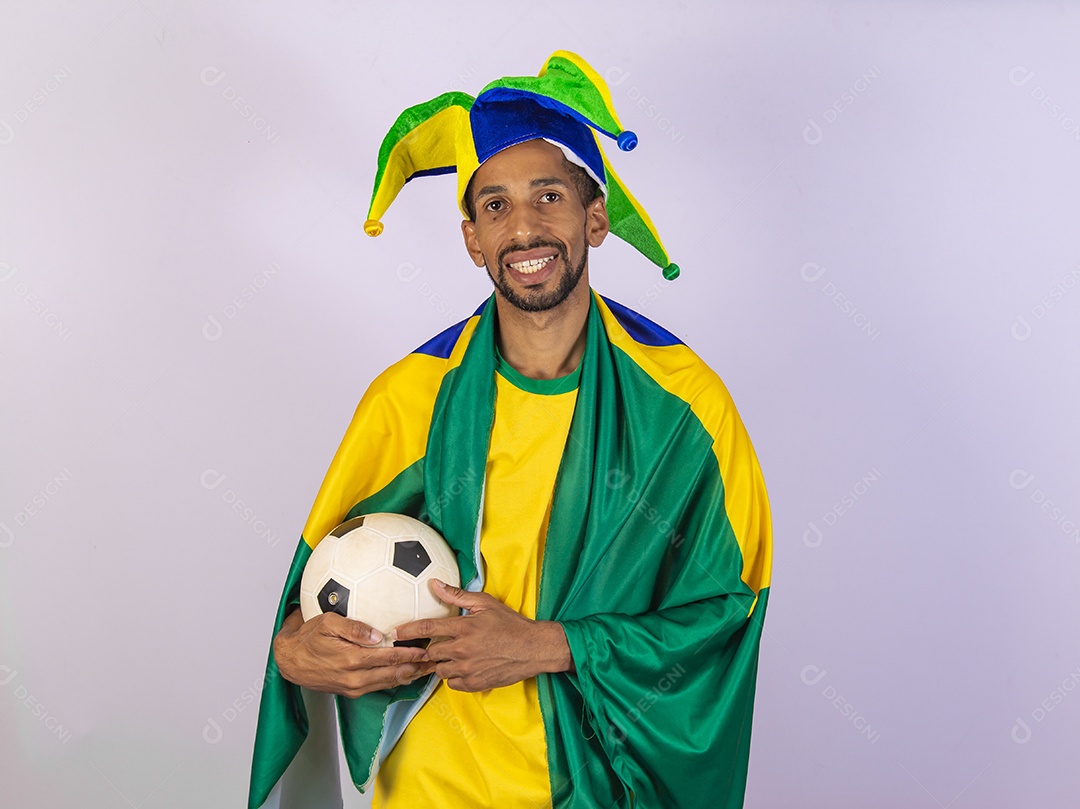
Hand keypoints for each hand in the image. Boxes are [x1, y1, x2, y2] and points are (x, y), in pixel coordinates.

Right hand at [273, 609, 433, 698]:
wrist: (290, 662)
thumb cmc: (308, 638)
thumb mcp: (327, 623)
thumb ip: (354, 628)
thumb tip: (377, 634)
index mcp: (352, 660)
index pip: (390, 658)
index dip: (412, 654)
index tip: (429, 647)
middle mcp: (355, 678)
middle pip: (395, 674)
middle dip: (418, 668)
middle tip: (438, 660)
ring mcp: (354, 687)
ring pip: (389, 683)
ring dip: (410, 676)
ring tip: (429, 668)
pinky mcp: (351, 692)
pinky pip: (379, 686)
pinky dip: (395, 680)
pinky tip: (406, 673)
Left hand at [391, 579, 572, 692]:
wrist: (533, 649)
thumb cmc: (510, 623)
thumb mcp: (485, 604)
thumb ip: (457, 596)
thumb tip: (434, 584)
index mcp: (464, 628)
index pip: (427, 629)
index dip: (407, 630)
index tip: (394, 632)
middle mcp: (462, 650)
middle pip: (430, 653)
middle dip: (429, 649)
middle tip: (436, 645)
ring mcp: (468, 669)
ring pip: (439, 669)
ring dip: (442, 663)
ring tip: (455, 655)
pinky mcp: (474, 684)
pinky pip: (452, 683)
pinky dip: (454, 676)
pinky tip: (464, 666)